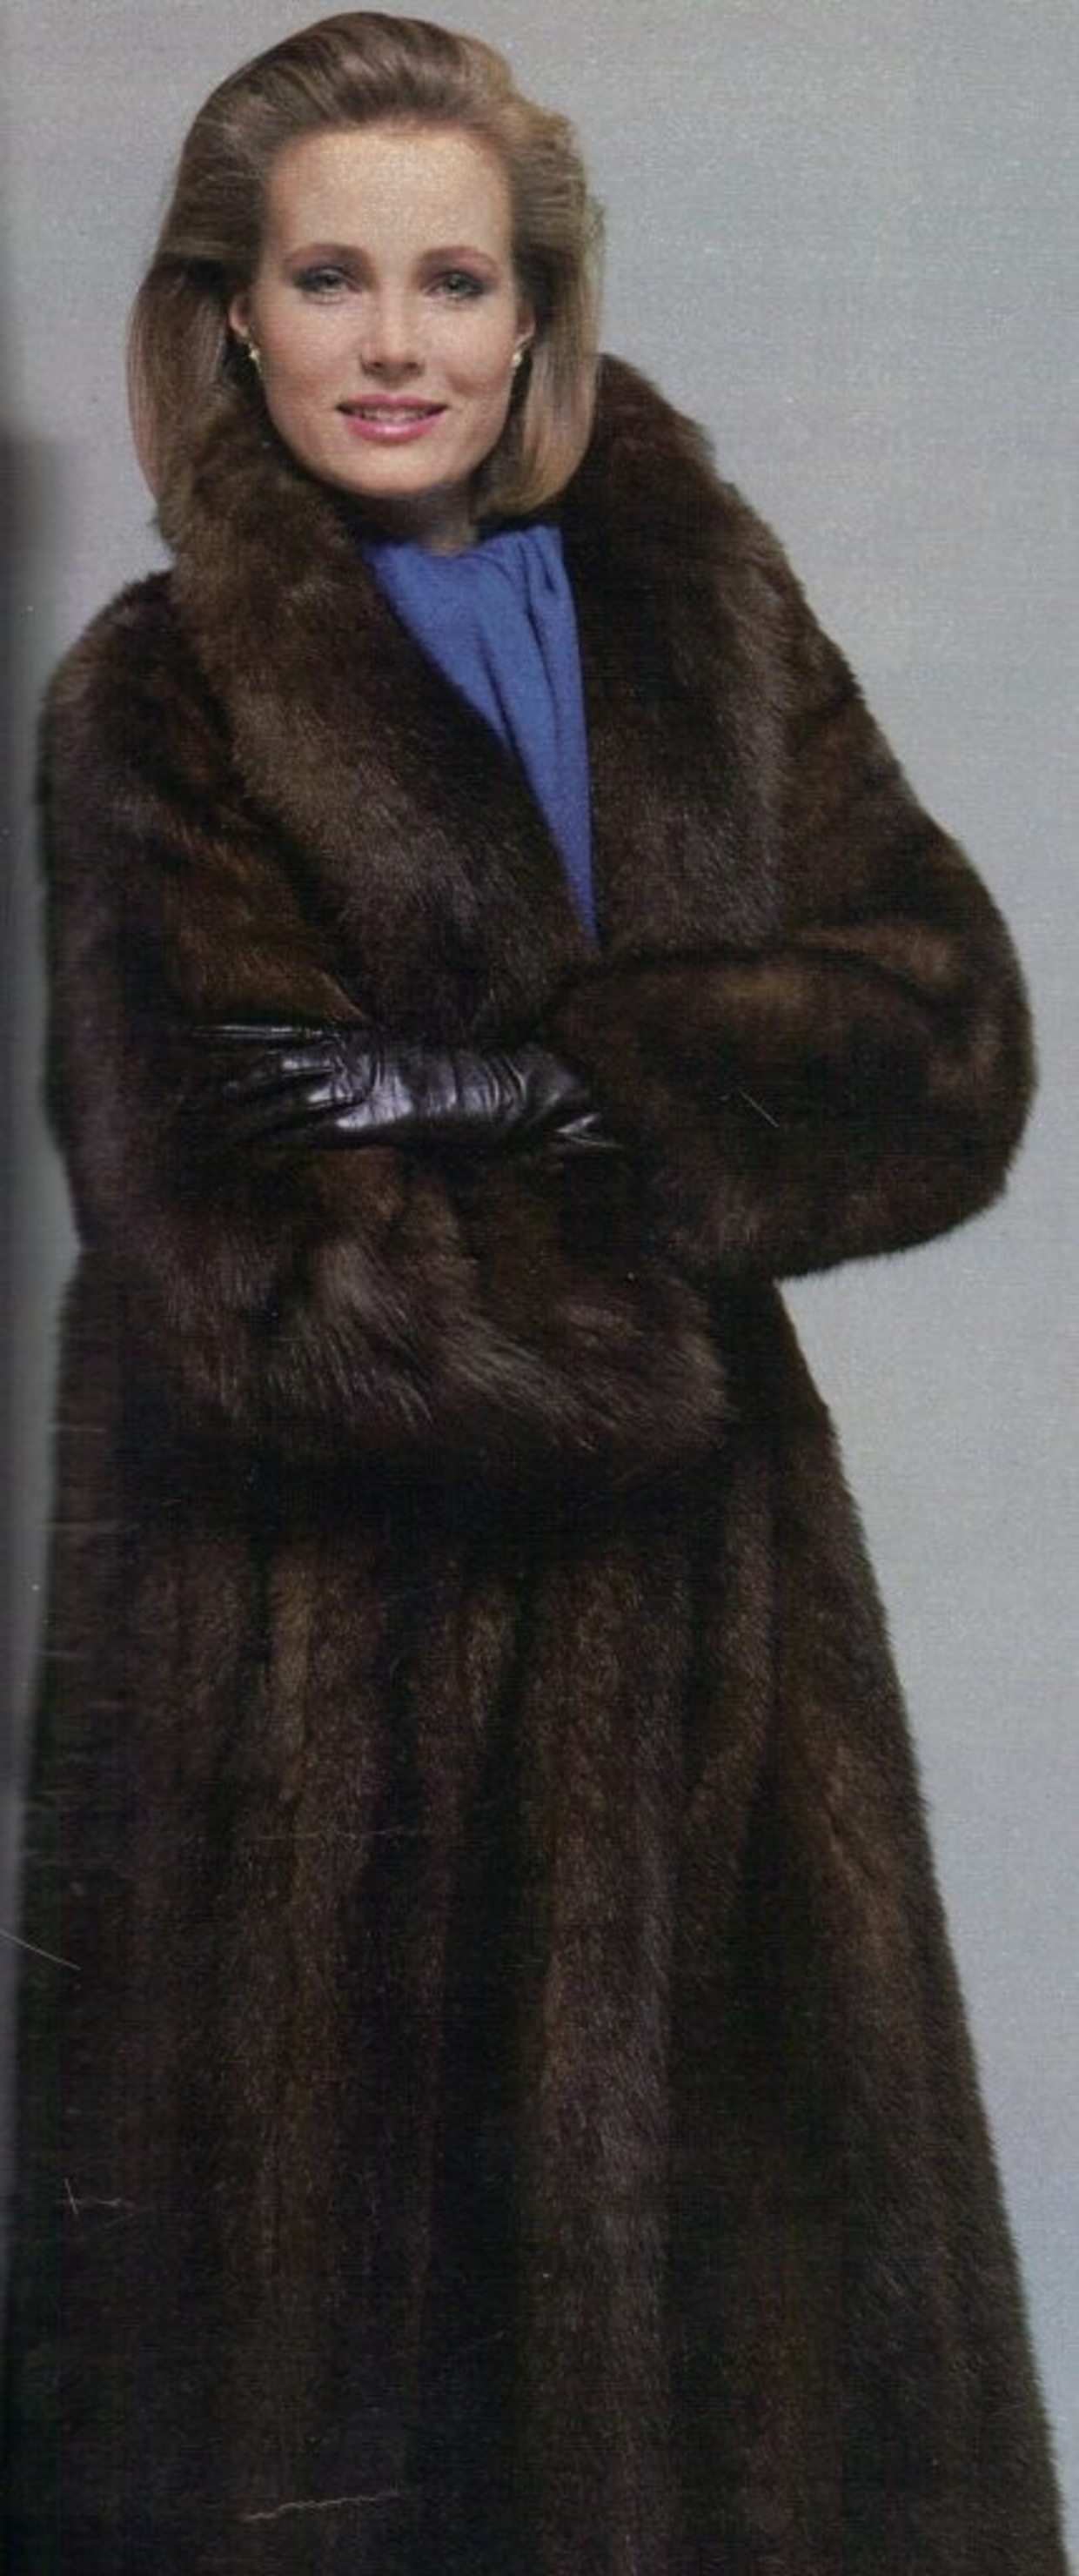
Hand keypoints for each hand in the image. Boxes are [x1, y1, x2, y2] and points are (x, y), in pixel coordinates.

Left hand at [182, 1022, 622, 1156]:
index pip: (279, 1033)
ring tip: (199, 1118)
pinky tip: (245, 1144)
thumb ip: (362, 1055)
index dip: (233, 1036)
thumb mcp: (400, 1054)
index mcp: (353, 1038)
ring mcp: (356, 1088)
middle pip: (268, 1064)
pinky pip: (310, 1129)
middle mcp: (347, 1058)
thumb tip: (330, 1063)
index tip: (193, 1036)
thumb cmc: (457, 1077)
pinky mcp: (368, 1120)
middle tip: (179, 1087)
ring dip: (239, 1108)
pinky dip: (276, 1136)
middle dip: (223, 1075)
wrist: (497, 1091)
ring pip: (281, 1095)